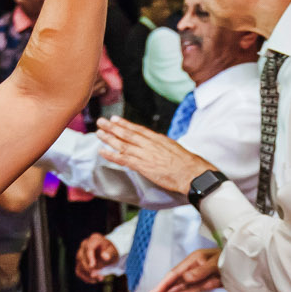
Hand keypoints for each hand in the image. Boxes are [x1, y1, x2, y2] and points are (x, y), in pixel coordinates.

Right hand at [76, 232, 118, 283]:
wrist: (108, 253)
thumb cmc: (111, 251)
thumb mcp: (114, 252)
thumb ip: (109, 254)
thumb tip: (105, 257)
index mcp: (94, 239)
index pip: (89, 248)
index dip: (89, 257)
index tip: (92, 266)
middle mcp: (85, 245)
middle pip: (82, 257)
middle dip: (89, 269)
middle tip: (100, 277)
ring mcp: (80, 253)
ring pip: (79, 265)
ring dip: (88, 275)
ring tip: (100, 279)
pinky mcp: (79, 262)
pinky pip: (79, 270)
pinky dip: (85, 277)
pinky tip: (93, 280)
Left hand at [95, 117, 212, 195]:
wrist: (191, 173)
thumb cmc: (187, 163)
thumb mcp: (174, 147)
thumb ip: (162, 145)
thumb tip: (156, 143)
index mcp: (157, 139)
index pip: (138, 129)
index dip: (125, 124)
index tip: (115, 119)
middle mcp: (149, 144)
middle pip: (127, 133)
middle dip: (112, 127)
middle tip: (101, 122)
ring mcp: (145, 155)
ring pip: (123, 144)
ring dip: (109, 138)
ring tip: (99, 133)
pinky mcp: (143, 166)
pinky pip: (123, 159)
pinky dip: (111, 155)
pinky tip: (102, 151)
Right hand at [143, 247, 222, 291]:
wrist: (244, 262)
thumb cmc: (230, 258)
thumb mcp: (216, 263)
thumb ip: (201, 271)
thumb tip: (185, 279)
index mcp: (194, 260)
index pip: (175, 274)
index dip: (163, 284)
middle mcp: (193, 268)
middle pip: (174, 280)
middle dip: (162, 290)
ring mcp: (199, 277)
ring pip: (180, 287)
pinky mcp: (205, 284)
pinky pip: (190, 291)